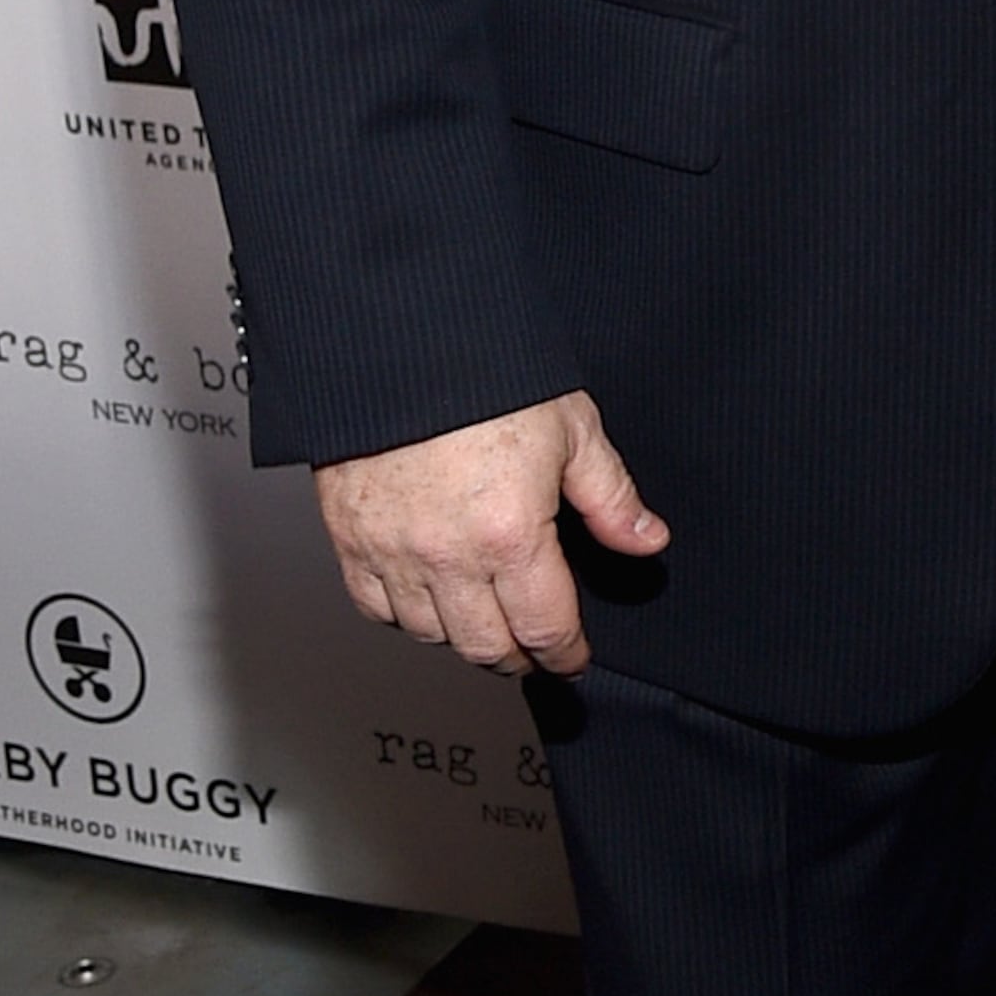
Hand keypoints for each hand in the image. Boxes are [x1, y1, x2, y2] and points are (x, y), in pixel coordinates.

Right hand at [315, 390, 667, 676]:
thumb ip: (610, 497)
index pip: (545, 628)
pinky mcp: (349, 537)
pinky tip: (427, 598)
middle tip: (533, 649)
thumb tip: (646, 540)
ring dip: (463, 637)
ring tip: (486, 620)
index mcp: (509, 534)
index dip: (565, 653)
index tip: (572, 657)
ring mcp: (392, 550)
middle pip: (486, 647)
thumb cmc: (482, 373)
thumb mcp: (572, 427)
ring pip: (429, 633)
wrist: (398, 339)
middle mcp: (446, 555)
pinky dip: (403, 615)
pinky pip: (374, 606)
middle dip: (518, 656)